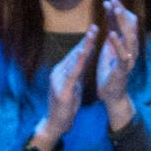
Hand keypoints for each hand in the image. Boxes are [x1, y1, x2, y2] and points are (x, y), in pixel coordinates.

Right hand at [31, 25, 97, 150]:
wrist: (55, 124)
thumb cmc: (65, 107)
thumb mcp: (73, 86)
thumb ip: (76, 73)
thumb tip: (83, 59)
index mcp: (61, 72)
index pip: (75, 54)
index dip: (85, 42)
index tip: (95, 30)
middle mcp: (58, 73)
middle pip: (74, 54)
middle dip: (86, 40)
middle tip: (95, 26)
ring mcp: (59, 81)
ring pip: (74, 61)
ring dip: (84, 46)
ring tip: (92, 35)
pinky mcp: (62, 91)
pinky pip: (72, 74)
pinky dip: (78, 62)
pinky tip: (84, 52)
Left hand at [94, 0, 140, 124]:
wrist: (111, 94)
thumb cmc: (109, 70)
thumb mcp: (109, 47)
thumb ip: (111, 31)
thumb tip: (110, 11)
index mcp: (126, 43)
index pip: (125, 23)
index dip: (119, 11)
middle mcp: (131, 49)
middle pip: (130, 26)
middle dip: (121, 12)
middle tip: (113, 0)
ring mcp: (129, 59)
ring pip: (130, 37)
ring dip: (122, 23)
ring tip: (115, 11)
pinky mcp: (123, 69)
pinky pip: (123, 55)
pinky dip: (118, 44)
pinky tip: (111, 34)